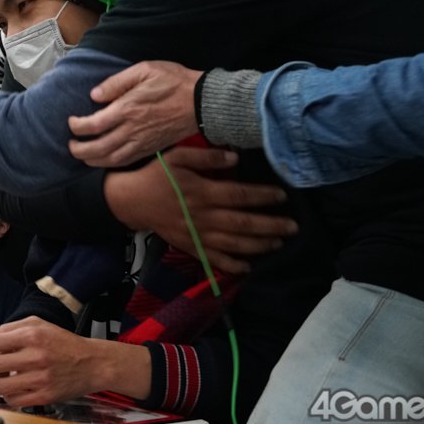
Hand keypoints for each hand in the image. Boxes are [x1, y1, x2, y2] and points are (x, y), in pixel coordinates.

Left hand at [0, 318, 147, 407]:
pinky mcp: (45, 396)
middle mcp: (35, 357)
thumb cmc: (64, 343)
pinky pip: (14, 401)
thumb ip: (12, 327)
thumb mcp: (39, 324)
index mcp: (31, 336)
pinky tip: (12, 389)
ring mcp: (40, 379)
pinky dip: (8, 396)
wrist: (93, 363)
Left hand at [67, 61, 200, 166]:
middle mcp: (132, 129)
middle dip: (79, 150)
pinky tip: (105, 160)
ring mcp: (142, 142)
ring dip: (93, 161)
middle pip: (98, 149)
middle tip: (71, 145)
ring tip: (83, 156)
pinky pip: (127, 161)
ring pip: (111, 159)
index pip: (93, 125)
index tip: (72, 122)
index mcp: (127, 109)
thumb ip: (117, 82)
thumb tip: (95, 95)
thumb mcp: (145, 70)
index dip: (77, 127)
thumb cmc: (174, 82)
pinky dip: (111, 164)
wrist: (202, 102)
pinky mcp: (151, 148)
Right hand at [104, 146, 295, 273]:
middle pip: (243, 223)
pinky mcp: (189, 246)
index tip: (283, 196)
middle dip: (271, 226)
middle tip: (294, 227)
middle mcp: (203, 216)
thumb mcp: (177, 156)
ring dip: (258, 245)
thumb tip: (235, 158)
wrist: (130, 200)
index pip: (239, 195)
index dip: (263, 196)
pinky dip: (232, 266)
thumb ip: (206, 156)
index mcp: (201, 191)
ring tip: (279, 243)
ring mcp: (196, 234)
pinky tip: (249, 267)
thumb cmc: (156, 175)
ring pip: (234, 243)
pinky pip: (214, 259)